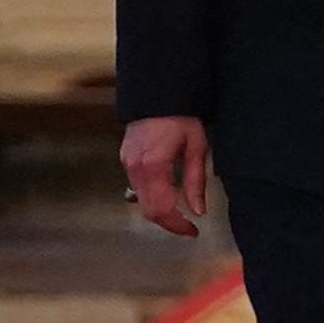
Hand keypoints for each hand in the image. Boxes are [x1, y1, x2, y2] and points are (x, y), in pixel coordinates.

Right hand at [119, 116, 213, 239]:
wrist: (158, 92)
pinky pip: (137, 187)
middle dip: (169, 222)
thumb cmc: (181, 115)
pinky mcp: (125, 158)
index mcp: (154, 165)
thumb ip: (196, 181)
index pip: (162, 209)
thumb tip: (198, 211)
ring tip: (181, 211)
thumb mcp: (197, 146)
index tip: (193, 231)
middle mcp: (135, 167)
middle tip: (189, 227)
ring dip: (160, 211)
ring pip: (141, 201)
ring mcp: (127, 163)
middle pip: (148, 210)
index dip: (178, 225)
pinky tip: (168, 193)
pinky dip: (151, 197)